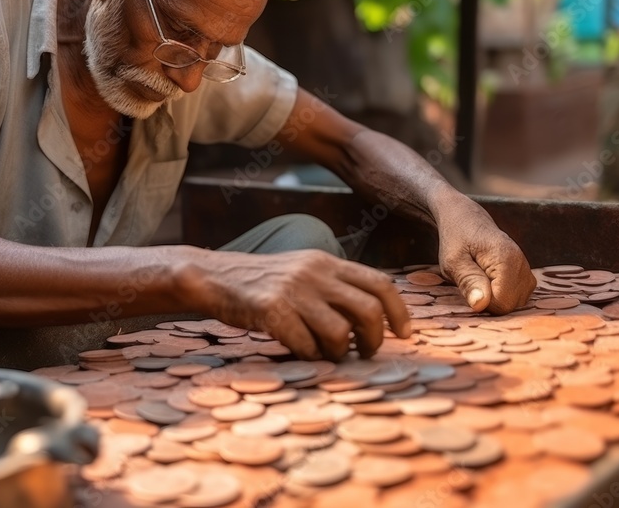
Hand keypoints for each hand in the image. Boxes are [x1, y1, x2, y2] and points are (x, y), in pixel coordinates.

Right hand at [191, 249, 410, 359]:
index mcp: (326, 262)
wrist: (214, 276)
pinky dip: (309, 356)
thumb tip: (372, 317)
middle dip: (374, 339)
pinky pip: (305, 344)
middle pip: (369, 310)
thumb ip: (333, 286)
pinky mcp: (271, 310)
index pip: (381, 284)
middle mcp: (315, 273)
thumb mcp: (302, 270)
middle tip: (366, 352)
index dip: (400, 312)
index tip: (404, 334)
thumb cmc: (261, 282)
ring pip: (340, 332)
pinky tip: (302, 353)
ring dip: (341, 353)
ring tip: (331, 356)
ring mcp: (293, 291)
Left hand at [435, 196, 535, 313]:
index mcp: (507, 260)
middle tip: (472, 279)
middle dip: (488, 301)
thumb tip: (480, 305)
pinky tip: (488, 280)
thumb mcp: (453, 261)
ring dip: (494, 297)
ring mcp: (527, 271)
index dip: (481, 302)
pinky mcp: (526, 276)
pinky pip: (516, 298)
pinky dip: (501, 294)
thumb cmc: (456, 239)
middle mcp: (523, 266)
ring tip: (479, 277)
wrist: (466, 220)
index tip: (468, 285)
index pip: (502, 304)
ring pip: (514, 304)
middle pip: (510, 306)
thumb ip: (468, 281)